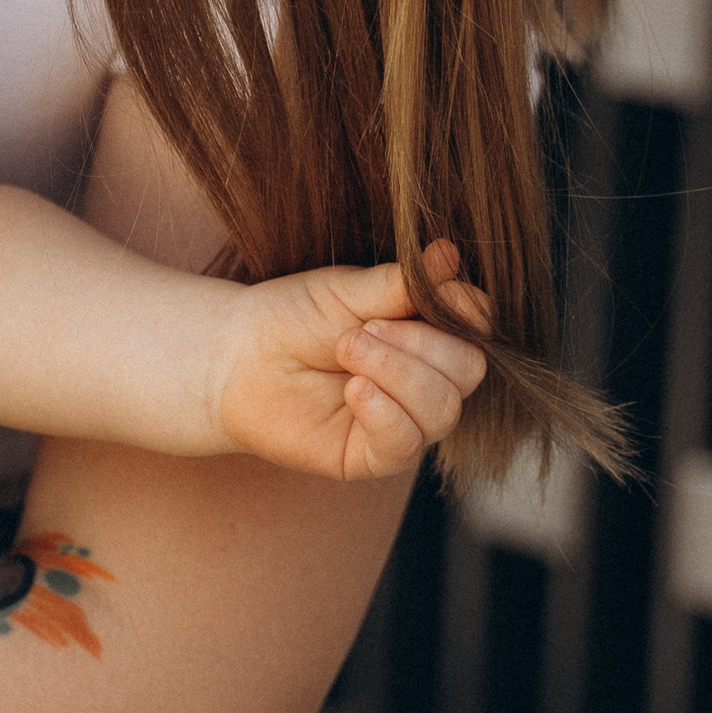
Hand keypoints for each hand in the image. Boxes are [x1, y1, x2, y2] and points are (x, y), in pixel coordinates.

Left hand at [212, 241, 491, 483]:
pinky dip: (385, 412)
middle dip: (419, 344)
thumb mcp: (347, 291)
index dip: (463, 311)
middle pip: (468, 370)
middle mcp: (424, 381)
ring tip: (347, 350)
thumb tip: (449, 255)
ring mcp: (402, 421)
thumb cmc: (291, 318)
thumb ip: (403, 282)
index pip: (476, 328)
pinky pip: (405, 445)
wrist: (235, 358)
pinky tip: (353, 390)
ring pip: (443, 409)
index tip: (430, 292)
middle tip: (359, 329)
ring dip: (397, 374)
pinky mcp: (371, 457)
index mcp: (426, 335)